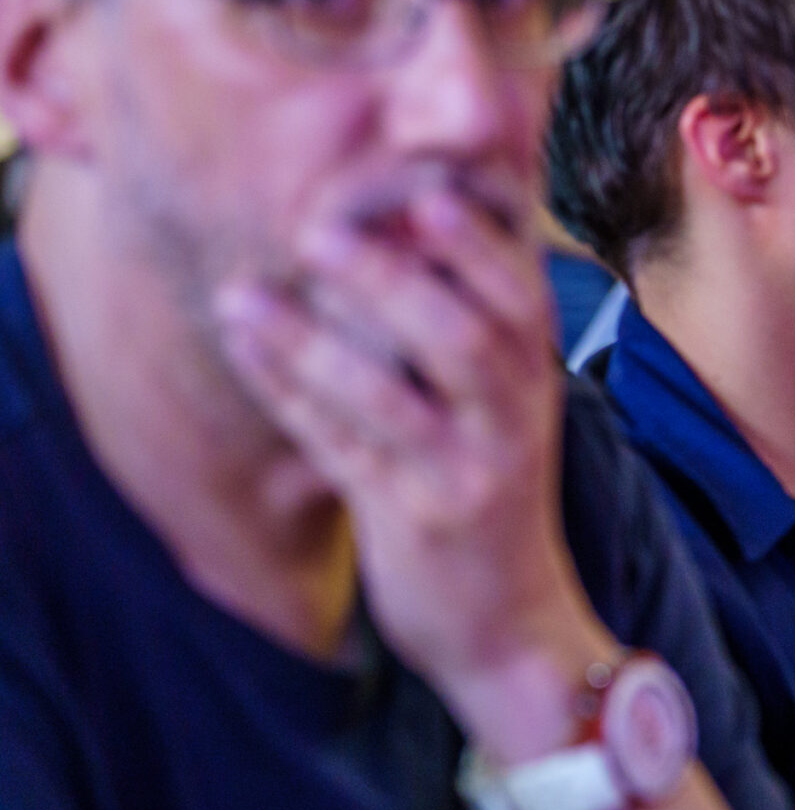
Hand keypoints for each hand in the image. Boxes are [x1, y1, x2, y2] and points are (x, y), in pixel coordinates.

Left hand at [214, 183, 600, 710]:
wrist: (509, 620)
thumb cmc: (490, 488)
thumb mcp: (505, 403)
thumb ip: (474, 321)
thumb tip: (424, 209)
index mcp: (535, 376)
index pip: (521, 291)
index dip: (478, 241)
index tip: (423, 189)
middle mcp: (513, 418)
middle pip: (466, 335)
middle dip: (392, 279)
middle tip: (316, 232)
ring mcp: (467, 473)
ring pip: (396, 397)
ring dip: (316, 340)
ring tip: (247, 294)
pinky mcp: (416, 519)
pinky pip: (343, 450)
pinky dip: (290, 394)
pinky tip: (244, 347)